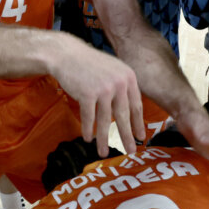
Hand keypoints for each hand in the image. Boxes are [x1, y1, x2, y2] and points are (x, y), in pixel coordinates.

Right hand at [50, 37, 145, 156]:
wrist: (67, 54)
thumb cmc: (90, 64)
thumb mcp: (113, 70)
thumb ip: (123, 87)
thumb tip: (130, 112)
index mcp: (128, 77)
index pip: (136, 105)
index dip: (138, 124)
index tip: (140, 137)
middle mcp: (119, 83)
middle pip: (124, 116)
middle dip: (127, 136)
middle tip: (131, 152)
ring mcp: (103, 88)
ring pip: (105, 120)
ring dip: (104, 139)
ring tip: (104, 153)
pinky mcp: (87, 94)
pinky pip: (89, 117)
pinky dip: (88, 130)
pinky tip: (88, 139)